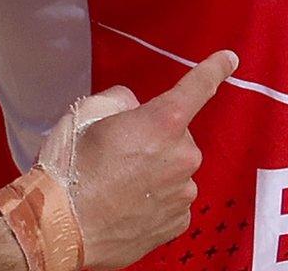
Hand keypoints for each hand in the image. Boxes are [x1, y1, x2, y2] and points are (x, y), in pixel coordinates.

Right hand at [37, 51, 235, 269]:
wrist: (59, 227)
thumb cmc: (69, 169)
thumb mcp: (87, 115)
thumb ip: (121, 102)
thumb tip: (135, 110)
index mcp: (162, 122)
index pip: (197, 87)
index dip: (215, 69)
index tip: (229, 59)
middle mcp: (182, 156)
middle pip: (177, 137)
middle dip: (155, 142)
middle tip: (118, 157)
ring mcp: (183, 192)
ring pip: (175, 172)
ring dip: (154, 175)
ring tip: (117, 187)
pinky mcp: (178, 222)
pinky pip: (172, 202)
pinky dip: (155, 202)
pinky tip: (127, 207)